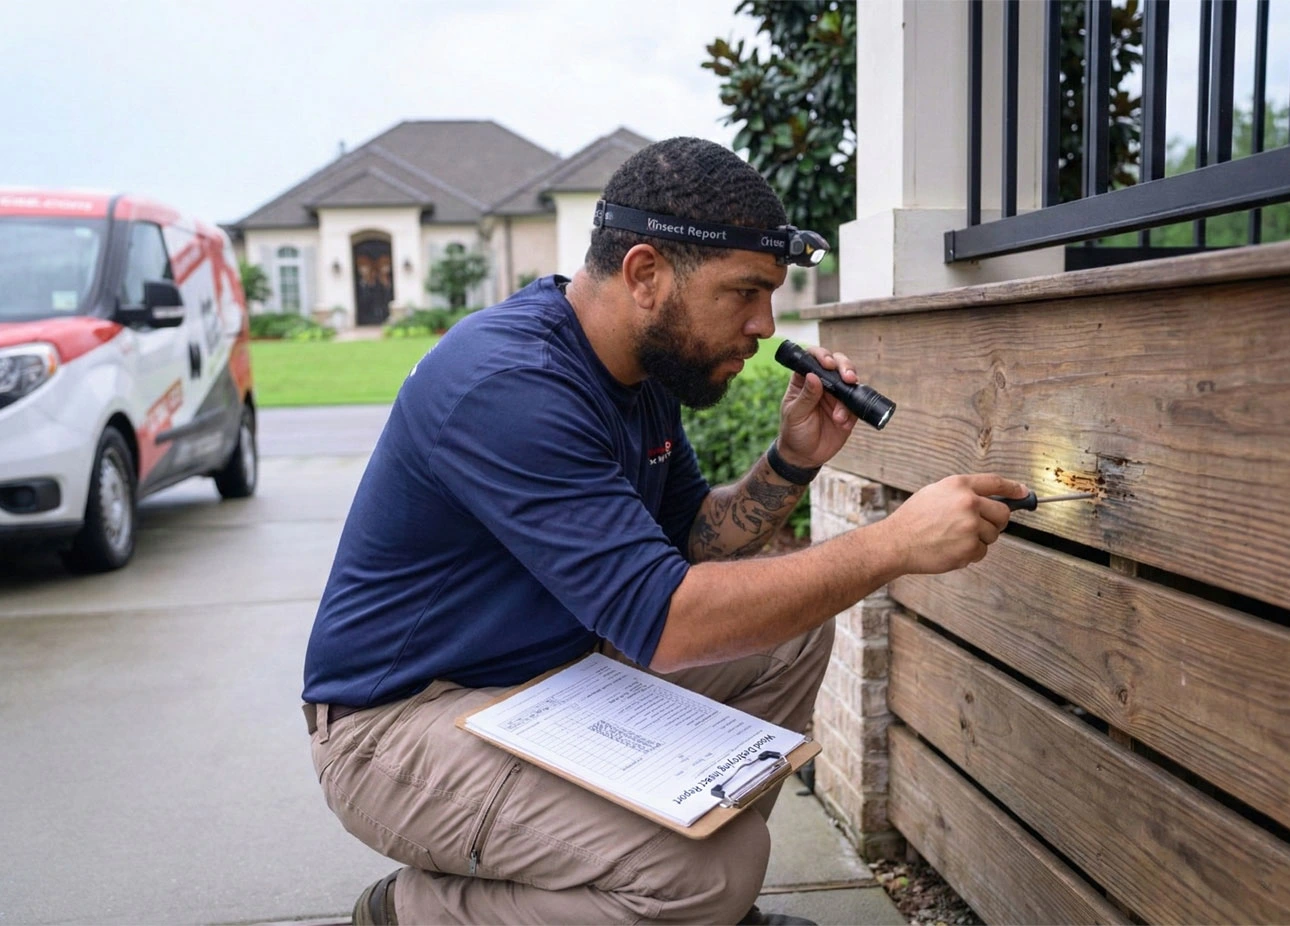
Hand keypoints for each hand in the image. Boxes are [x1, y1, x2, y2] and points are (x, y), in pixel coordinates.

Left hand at [776, 345, 859, 468]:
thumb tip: (813, 376)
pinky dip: (851, 412)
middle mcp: (822, 383)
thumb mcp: (795, 414)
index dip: (822, 355)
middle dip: (845, 367)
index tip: (828, 364)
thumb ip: (806, 397)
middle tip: (848, 379)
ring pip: (850, 381)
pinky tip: (842, 422)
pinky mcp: (848, 410)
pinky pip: (856, 404)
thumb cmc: (794, 432)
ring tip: (839, 414)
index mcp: (804, 380)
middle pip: (837, 363)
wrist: (804, 456)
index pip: (812, 358)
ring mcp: (837, 396)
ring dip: (850, 391)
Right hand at [879, 474, 1027, 574]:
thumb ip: (962, 493)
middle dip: (997, 522)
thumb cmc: (912, 520)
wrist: (896, 542)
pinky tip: (950, 549)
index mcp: (959, 485)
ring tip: (953, 538)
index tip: (1024, 493)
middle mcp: (968, 502)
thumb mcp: (935, 493)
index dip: (1014, 489)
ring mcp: (970, 525)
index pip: (996, 483)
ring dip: (978, 540)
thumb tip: (989, 500)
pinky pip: (982, 552)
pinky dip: (969, 554)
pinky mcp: (969, 546)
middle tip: (982, 527)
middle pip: (1003, 513)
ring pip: (992, 535)